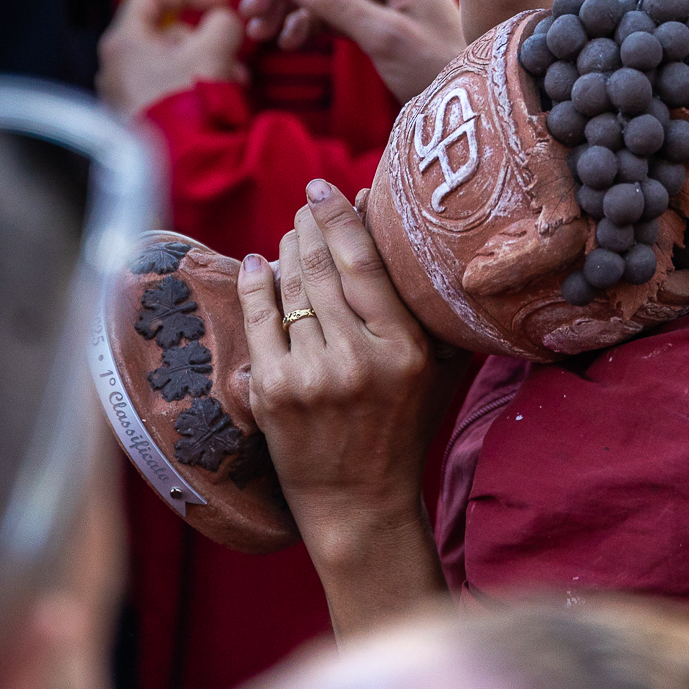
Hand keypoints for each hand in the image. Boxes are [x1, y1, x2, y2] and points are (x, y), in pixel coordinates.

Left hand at [97, 0, 244, 118]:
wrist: (178, 165)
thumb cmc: (188, 102)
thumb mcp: (215, 50)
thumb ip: (223, 22)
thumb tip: (223, 20)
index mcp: (124, 41)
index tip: (222, 1)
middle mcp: (114, 66)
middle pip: (166, 33)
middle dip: (208, 39)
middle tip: (237, 53)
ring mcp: (123, 95)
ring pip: (171, 63)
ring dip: (208, 64)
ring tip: (238, 83)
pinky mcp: (135, 119)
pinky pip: (168, 89)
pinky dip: (195, 86)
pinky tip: (221, 101)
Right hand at [236, 0, 463, 101]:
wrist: (465, 100)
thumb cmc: (438, 67)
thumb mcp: (385, 36)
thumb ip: (336, 2)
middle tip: (251, 15)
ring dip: (287, 4)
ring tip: (262, 33)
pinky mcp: (374, 12)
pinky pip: (329, 6)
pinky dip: (305, 21)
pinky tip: (288, 41)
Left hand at [238, 182, 462, 630]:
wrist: (358, 502)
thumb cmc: (399, 427)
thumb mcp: (431, 368)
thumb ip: (420, 306)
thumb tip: (388, 229)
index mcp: (404, 349)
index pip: (365, 263)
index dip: (341, 217)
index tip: (327, 187)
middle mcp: (359, 359)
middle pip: (323, 268)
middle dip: (310, 226)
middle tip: (306, 203)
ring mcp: (313, 376)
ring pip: (291, 289)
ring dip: (287, 251)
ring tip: (291, 234)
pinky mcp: (275, 392)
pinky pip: (260, 321)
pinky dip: (256, 285)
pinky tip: (258, 266)